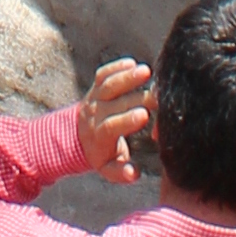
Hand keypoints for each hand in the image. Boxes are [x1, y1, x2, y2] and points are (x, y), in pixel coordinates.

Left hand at [77, 55, 154, 182]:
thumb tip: (134, 173)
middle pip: (113, 102)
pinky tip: (132, 62)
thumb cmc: (101, 154)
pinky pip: (102, 73)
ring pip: (108, 84)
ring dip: (126, 76)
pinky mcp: (95, 86)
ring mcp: (94, 98)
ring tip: (146, 71)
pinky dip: (115, 66)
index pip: (111, 126)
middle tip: (157, 96)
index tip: (145, 116)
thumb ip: (121, 173)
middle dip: (135, 97)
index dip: (127, 120)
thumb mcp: (109, 169)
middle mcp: (95, 114)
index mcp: (99, 136)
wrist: (78, 136)